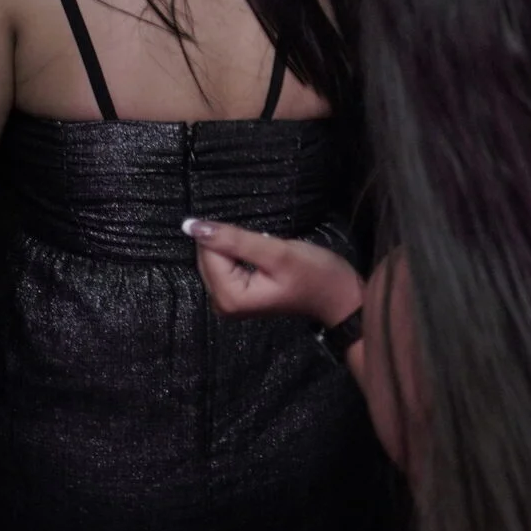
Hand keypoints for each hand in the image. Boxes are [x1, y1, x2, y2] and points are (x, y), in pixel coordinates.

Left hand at [187, 217, 363, 326]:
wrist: (339, 296)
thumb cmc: (315, 274)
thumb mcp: (278, 253)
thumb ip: (235, 240)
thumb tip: (191, 226)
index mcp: (229, 297)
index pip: (209, 253)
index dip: (232, 236)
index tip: (261, 239)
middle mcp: (222, 304)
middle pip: (209, 258)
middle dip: (232, 243)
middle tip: (266, 244)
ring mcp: (229, 302)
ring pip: (216, 260)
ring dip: (236, 247)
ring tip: (266, 250)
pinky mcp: (237, 296)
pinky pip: (225, 266)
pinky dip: (239, 254)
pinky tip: (260, 256)